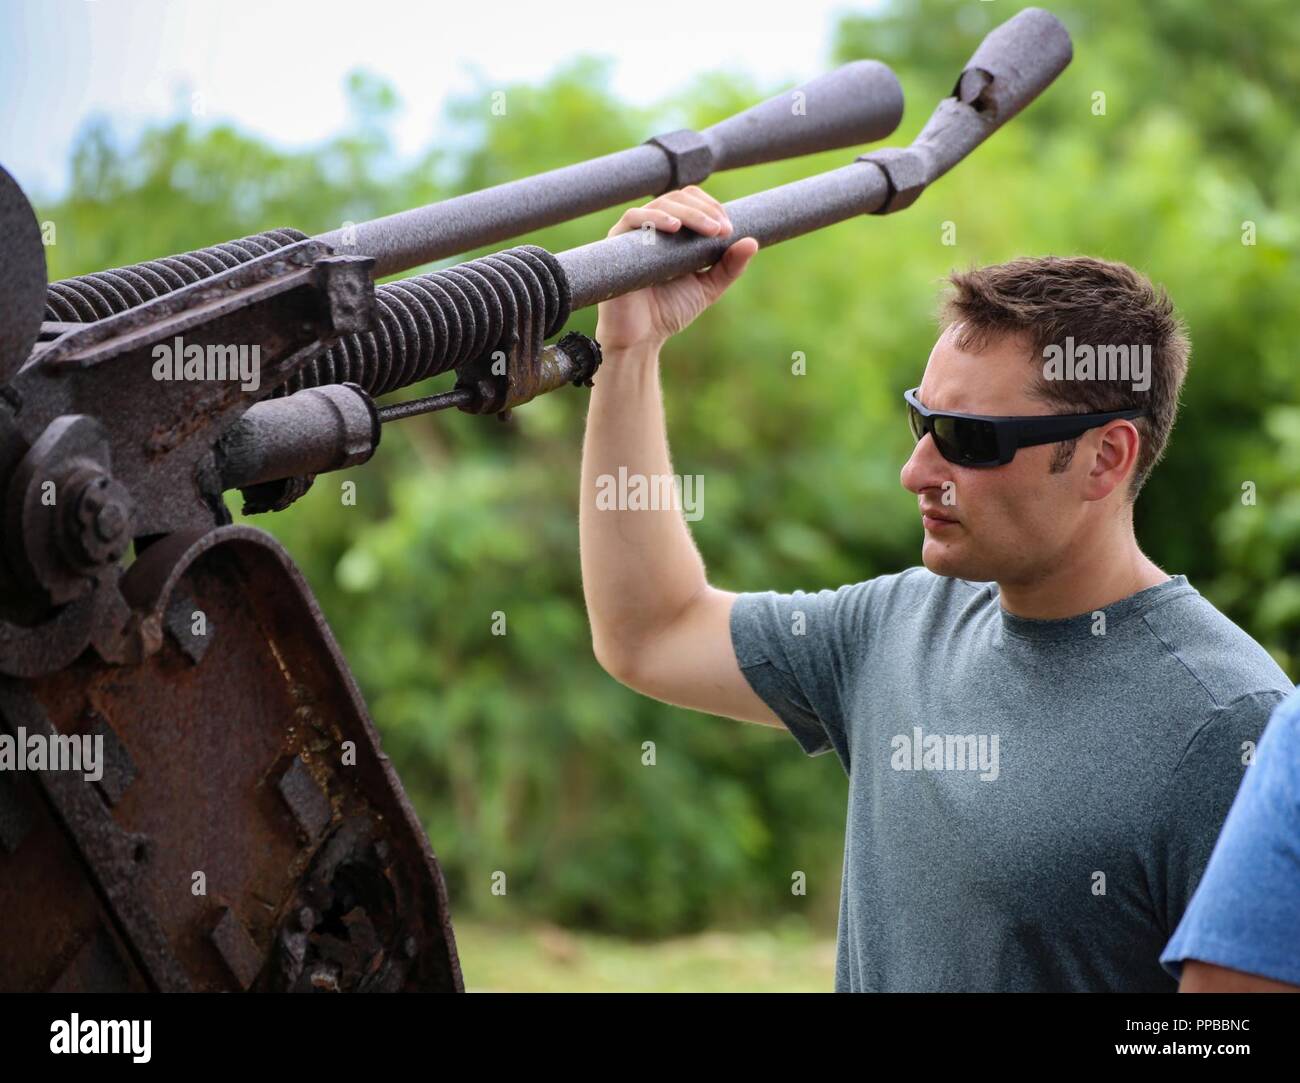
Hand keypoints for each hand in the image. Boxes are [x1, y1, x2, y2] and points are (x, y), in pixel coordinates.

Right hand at [595, 186, 758, 351]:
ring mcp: (633, 234)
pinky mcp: (616, 242)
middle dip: (705, 211)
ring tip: (709, 229)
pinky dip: (656, 218)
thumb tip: (752, 241)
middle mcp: (653, 228)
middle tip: (722, 230)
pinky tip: (674, 227)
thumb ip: (729, 267)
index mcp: (673, 233)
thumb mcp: (707, 287)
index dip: (712, 208)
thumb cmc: (669, 312)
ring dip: (689, 213)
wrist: (640, 338)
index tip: (730, 229)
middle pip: (678, 198)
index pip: (692, 202)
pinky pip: (634, 218)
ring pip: (661, 204)